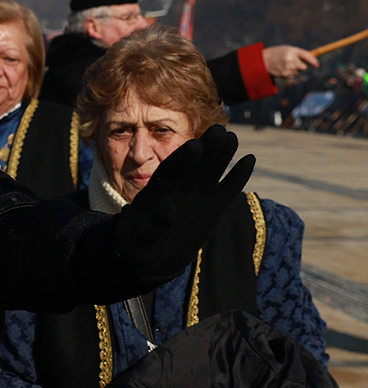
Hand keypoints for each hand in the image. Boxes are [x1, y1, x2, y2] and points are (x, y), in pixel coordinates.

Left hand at [112, 125, 254, 288]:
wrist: (151, 256)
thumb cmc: (138, 245)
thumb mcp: (141, 238)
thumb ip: (154, 225)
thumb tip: (170, 211)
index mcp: (157, 191)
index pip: (171, 171)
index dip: (182, 159)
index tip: (194, 146)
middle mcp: (178, 187)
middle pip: (193, 165)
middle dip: (205, 148)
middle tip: (219, 130)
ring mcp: (197, 194)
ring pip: (211, 170)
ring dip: (221, 155)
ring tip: (232, 137)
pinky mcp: (213, 206)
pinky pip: (228, 188)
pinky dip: (238, 175)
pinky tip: (250, 159)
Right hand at [262, 45, 318, 81]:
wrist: (262, 60)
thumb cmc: (276, 53)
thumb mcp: (287, 49)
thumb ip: (297, 54)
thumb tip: (310, 60)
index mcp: (292, 51)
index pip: (307, 56)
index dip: (313, 61)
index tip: (316, 65)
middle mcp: (291, 59)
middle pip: (303, 67)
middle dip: (301, 66)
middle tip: (294, 63)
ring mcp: (288, 68)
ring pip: (297, 72)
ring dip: (293, 69)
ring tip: (284, 65)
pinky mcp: (284, 74)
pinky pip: (291, 75)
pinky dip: (288, 73)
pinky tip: (281, 69)